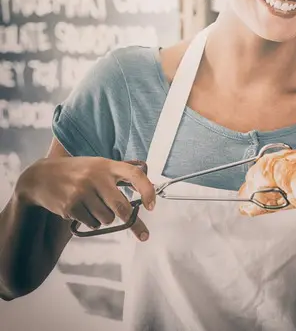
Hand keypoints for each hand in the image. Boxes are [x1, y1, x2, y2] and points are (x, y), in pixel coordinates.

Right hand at [16, 157, 155, 240]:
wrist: (40, 176)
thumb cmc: (77, 171)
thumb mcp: (98, 165)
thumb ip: (119, 175)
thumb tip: (147, 190)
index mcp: (107, 165)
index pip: (135, 174)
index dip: (147, 190)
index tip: (152, 206)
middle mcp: (96, 177)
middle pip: (121, 207)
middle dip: (130, 220)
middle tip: (142, 233)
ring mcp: (82, 192)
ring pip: (107, 218)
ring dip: (105, 218)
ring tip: (94, 206)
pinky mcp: (70, 206)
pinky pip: (92, 224)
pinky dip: (91, 221)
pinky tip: (81, 210)